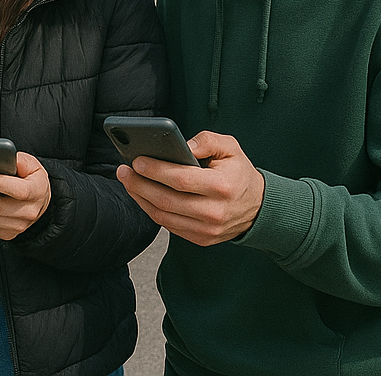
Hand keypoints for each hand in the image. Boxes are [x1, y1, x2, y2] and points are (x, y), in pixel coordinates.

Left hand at [116, 131, 264, 245]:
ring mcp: (207, 230)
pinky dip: (151, 210)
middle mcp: (214, 212)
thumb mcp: (230, 147)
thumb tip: (183, 144)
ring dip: (140, 198)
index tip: (136, 160)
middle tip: (123, 171)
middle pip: (167, 200)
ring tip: (128, 181)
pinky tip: (142, 195)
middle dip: (139, 185)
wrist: (257, 207)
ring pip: (164, 216)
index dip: (155, 170)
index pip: (181, 179)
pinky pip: (169, 226)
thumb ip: (207, 140)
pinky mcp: (201, 239)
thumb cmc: (238, 172)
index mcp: (222, 187)